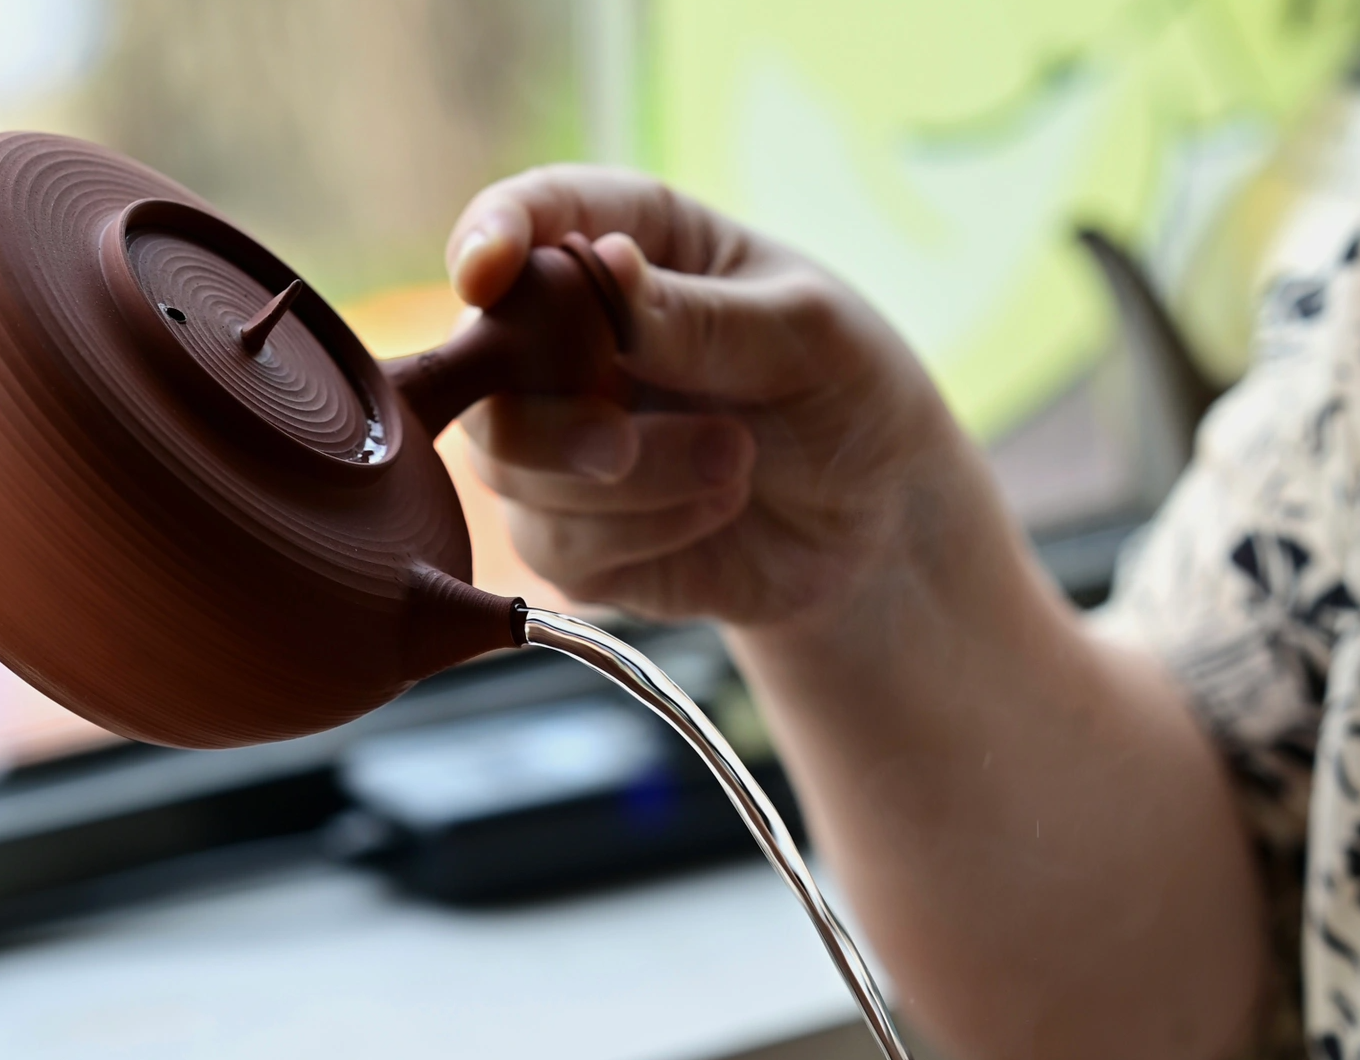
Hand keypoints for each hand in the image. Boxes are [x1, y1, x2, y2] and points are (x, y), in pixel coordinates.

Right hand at [445, 166, 963, 629]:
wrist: (879, 526)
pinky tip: (712, 510)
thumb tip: (605, 266)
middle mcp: (573, 340)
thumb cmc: (849, 396)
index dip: (491, 235)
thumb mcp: (808, 335)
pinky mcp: (573, 536)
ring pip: (509, 464)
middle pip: (480, 364)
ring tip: (735, 465)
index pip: (532, 216)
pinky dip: (637, 535)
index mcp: (631, 245)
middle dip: (547, 415)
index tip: (486, 274)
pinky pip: (551, 543)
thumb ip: (703, 316)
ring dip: (624, 482)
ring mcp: (563, 443)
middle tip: (622, 444)